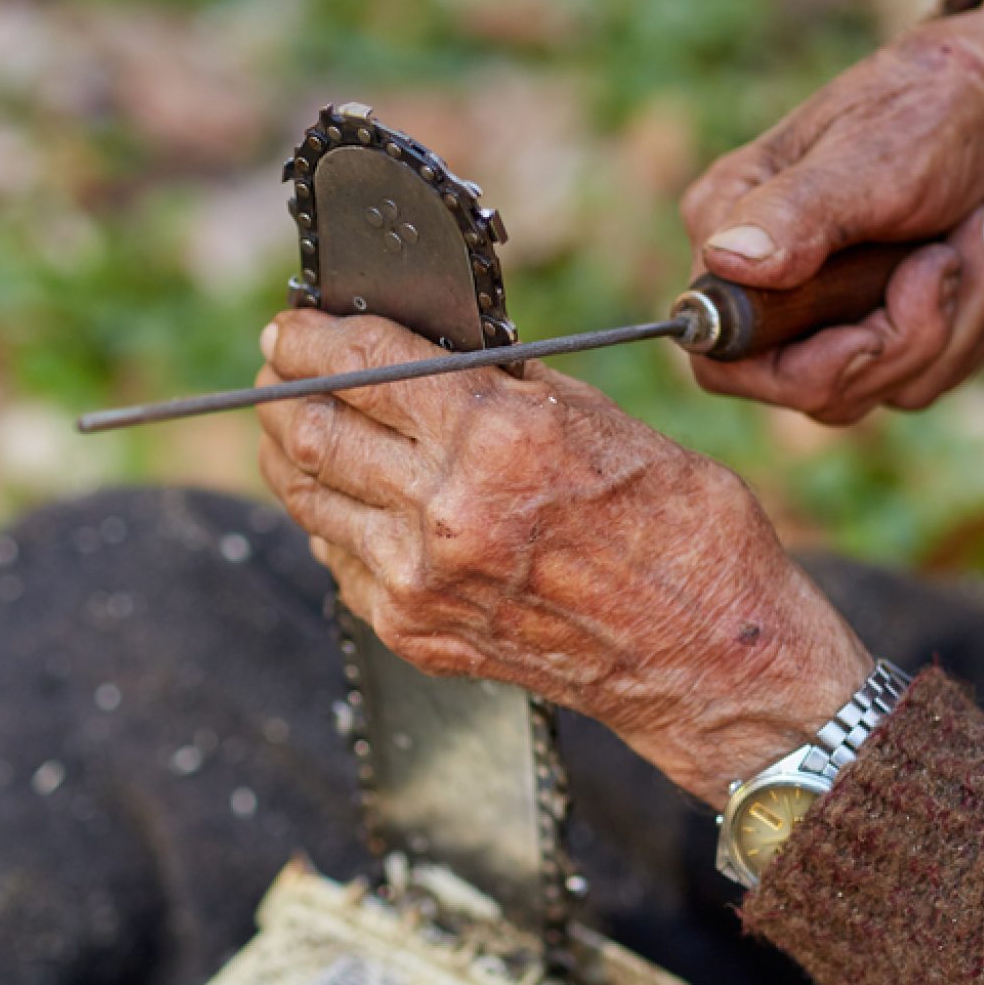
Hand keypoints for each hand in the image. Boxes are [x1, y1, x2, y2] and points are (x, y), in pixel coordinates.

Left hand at [256, 309, 872, 807]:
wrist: (707, 658)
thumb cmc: (683, 533)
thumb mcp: (603, 422)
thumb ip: (508, 386)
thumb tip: (436, 351)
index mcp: (498, 437)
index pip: (362, 364)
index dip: (311, 337)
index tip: (293, 326)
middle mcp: (446, 509)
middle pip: (314, 428)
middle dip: (282, 388)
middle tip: (277, 368)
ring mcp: (421, 580)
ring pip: (309, 497)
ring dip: (289, 452)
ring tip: (293, 426)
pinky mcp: (414, 632)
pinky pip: (339, 559)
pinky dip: (330, 520)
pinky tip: (344, 500)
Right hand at [680, 0, 983, 423]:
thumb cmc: (931, 108)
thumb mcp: (868, 156)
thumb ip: (796, 212)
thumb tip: (726, 259)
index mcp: (730, 233)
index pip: (722, 356)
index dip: (793, 372)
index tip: (867, 335)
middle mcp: (768, 290)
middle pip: (812, 391)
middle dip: (901, 339)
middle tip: (943, 260)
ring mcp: (828, 323)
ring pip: (880, 392)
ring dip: (954, 322)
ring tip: (974, 236)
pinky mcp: (886, 341)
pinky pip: (925, 382)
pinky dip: (975, 321)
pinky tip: (980, 255)